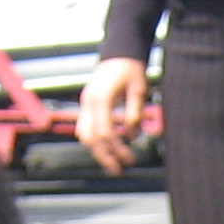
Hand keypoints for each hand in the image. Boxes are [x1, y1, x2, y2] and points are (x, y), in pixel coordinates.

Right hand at [77, 58, 148, 175]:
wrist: (119, 52)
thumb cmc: (131, 69)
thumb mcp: (139, 90)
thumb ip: (135, 113)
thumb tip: (133, 135)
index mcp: (101, 98)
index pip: (105, 132)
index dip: (118, 149)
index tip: (130, 159)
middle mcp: (88, 101)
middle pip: (90, 137)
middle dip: (104, 156)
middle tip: (118, 170)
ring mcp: (85, 102)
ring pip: (84, 134)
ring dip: (97, 151)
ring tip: (112, 164)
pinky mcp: (87, 104)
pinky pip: (85, 127)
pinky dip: (95, 141)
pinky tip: (107, 150)